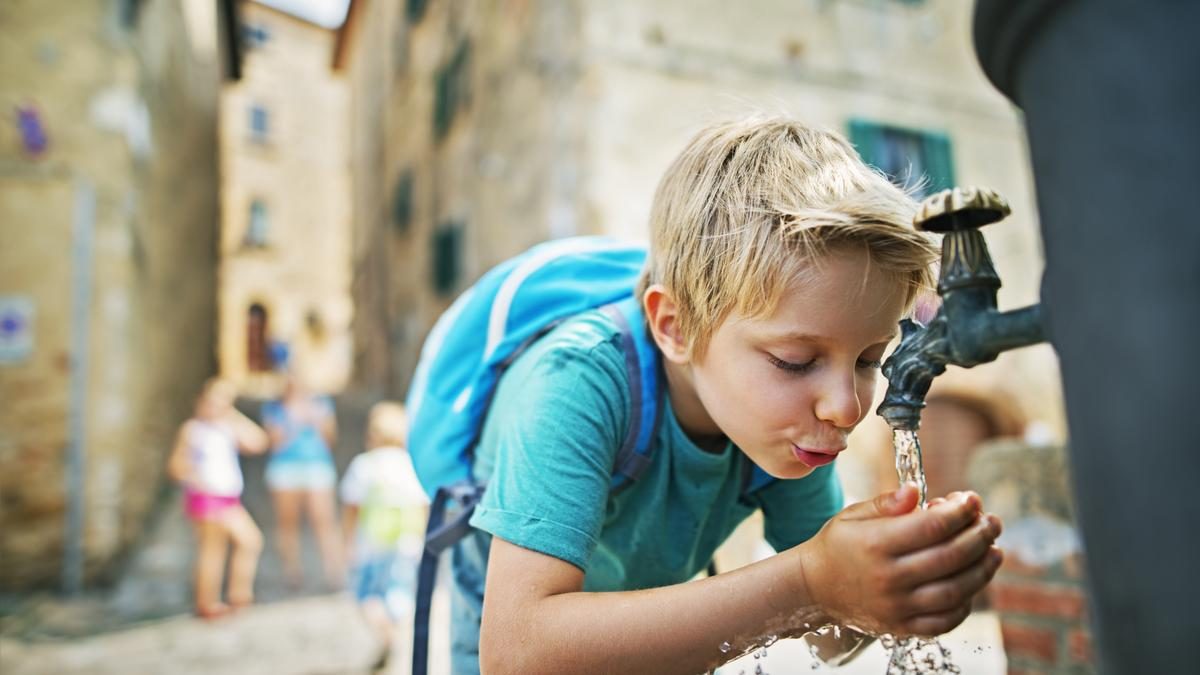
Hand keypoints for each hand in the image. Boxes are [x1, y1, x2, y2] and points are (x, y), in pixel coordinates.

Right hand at [795, 484, 1002, 636]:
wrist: (815, 587)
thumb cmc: (839, 545)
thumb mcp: (853, 515)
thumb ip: (887, 504)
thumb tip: (915, 492)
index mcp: (875, 543)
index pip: (932, 526)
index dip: (960, 511)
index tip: (973, 499)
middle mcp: (888, 577)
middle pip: (949, 557)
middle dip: (979, 536)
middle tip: (992, 522)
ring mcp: (896, 606)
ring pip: (954, 591)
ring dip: (982, 570)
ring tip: (994, 550)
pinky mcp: (902, 627)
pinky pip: (944, 620)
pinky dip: (965, 603)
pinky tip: (972, 582)